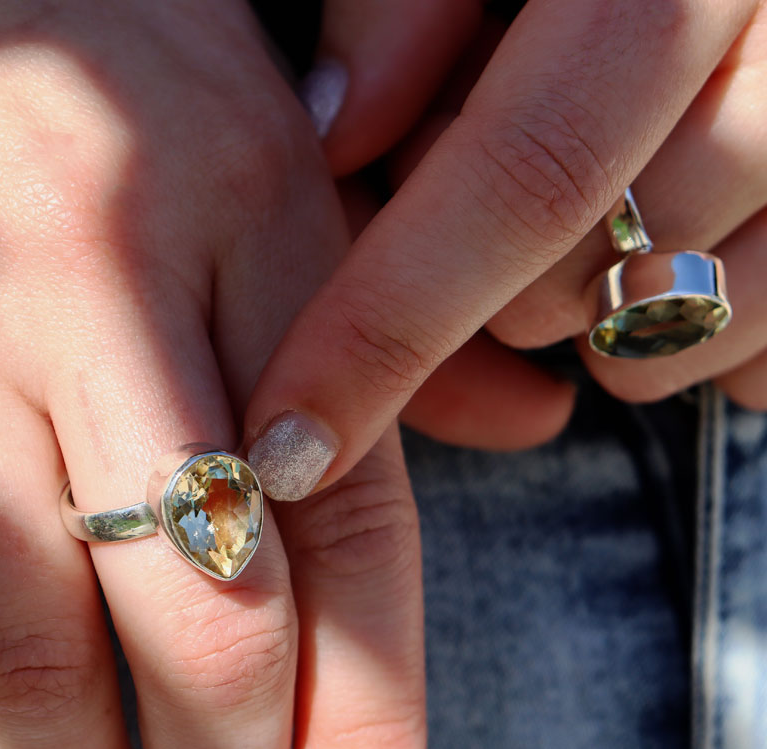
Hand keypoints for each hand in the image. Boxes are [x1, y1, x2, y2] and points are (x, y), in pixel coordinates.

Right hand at [0, 3, 423, 748]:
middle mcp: (105, 289)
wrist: (3, 10)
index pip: (347, 523)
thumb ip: (409, 333)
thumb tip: (536, 427)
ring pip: (34, 639)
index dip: (367, 711)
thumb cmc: (166, 105)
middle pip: (204, 611)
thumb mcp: (305, 186)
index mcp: (258, 231)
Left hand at [245, 0, 766, 493]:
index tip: (295, 438)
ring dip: (594, 321)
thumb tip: (338, 127)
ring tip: (593, 241)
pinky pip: (763, 363)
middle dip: (496, 291)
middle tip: (489, 222)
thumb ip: (402, 4)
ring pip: (678, 334)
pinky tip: (676, 269)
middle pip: (590, 277)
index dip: (390, 323)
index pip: (521, 175)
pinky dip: (694, 343)